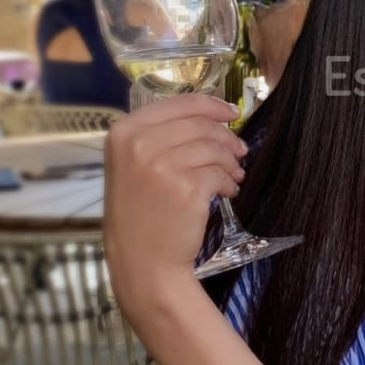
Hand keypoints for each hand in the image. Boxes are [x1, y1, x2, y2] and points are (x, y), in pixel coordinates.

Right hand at [103, 95, 245, 306]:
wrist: (142, 261)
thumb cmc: (140, 213)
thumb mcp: (134, 164)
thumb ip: (161, 135)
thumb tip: (211, 115)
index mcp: (124, 131)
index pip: (179, 103)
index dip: (212, 105)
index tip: (231, 113)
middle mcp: (140, 144)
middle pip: (201, 125)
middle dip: (227, 137)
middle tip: (240, 151)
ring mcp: (162, 165)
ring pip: (214, 148)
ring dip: (231, 161)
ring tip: (234, 175)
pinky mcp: (187, 187)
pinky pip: (220, 173)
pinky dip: (228, 181)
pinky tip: (227, 191)